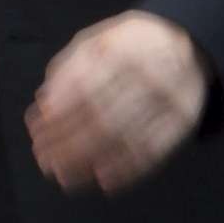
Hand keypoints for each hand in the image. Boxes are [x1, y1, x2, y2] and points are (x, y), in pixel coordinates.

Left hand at [26, 12, 208, 193]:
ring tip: (65, 177)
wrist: (186, 44)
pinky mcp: (185, 119)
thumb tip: (45, 105)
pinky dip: (128, 169)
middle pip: (105, 117)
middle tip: (46, 162)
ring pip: (127, 136)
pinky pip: (155, 149)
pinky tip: (104, 181)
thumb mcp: (96, 41)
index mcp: (125, 46)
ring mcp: (172, 97)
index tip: (37, 134)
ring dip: (93, 161)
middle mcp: (152, 71)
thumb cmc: (127, 46)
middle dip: (70, 145)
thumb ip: (67, 70)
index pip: (86, 86)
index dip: (59, 114)